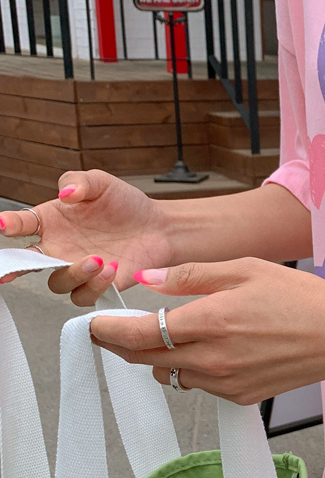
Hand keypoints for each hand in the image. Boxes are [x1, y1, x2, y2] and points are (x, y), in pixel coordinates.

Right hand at [0, 170, 170, 305]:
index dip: (9, 224)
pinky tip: (111, 269)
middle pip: (27, 263)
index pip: (21, 224)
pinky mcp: (96, 285)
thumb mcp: (101, 182)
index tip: (3, 224)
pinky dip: (94, 285)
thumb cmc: (125, 204)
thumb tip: (65, 194)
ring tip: (97, 259)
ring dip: (73, 273)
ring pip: (57, 282)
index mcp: (52, 221)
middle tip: (15, 268)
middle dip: (15, 267)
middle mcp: (59, 247)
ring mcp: (76, 268)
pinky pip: (83, 295)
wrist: (157, 227)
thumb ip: (79, 182)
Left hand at [89, 258, 324, 404]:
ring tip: (171, 337)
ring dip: (160, 358)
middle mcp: (212, 359)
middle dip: (124, 346)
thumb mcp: (244, 269)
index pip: (139, 335)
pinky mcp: (240, 397)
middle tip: (115, 331)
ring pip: (172, 375)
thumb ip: (191, 276)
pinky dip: (193, 370)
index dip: (108, 332)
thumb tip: (148, 279)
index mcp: (209, 322)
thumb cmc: (301, 297)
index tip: (94, 325)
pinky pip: (199, 386)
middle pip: (146, 360)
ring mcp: (226, 383)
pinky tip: (210, 350)